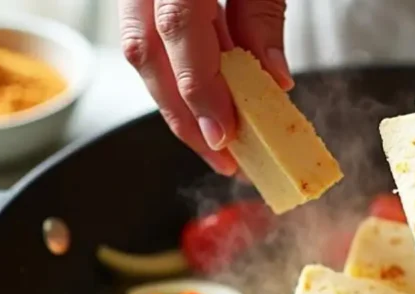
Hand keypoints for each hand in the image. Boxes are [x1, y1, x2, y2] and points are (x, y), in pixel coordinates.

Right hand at [117, 0, 291, 175]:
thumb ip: (262, 15)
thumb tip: (273, 78)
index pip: (177, 27)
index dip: (198, 87)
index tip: (223, 135)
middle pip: (145, 51)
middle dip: (182, 115)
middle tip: (222, 156)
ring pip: (140, 50)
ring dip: (179, 102)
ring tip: (218, 140)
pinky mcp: (141, 0)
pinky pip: (149, 37)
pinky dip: (179, 72)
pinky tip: (210, 100)